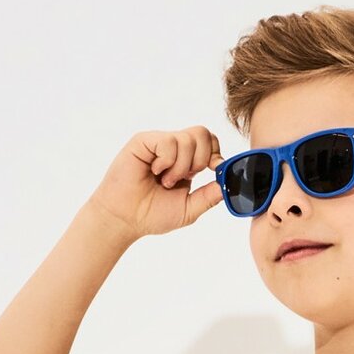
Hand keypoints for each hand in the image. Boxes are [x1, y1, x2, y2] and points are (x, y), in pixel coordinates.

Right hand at [87, 126, 225, 243]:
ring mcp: (159, 142)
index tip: (214, 170)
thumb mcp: (189, 209)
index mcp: (186, 161)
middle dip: (201, 160)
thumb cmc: (152, 214)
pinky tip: (154, 172)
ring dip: (180, 167)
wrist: (125, 219)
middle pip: (203, 133)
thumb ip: (209, 196)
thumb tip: (228, 184)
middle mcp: (174, 148)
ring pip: (188, 139)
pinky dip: (167, 162)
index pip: (210, 142)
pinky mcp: (145, 140)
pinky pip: (169, 141)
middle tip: (185, 178)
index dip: (216, 153)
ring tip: (165, 181)